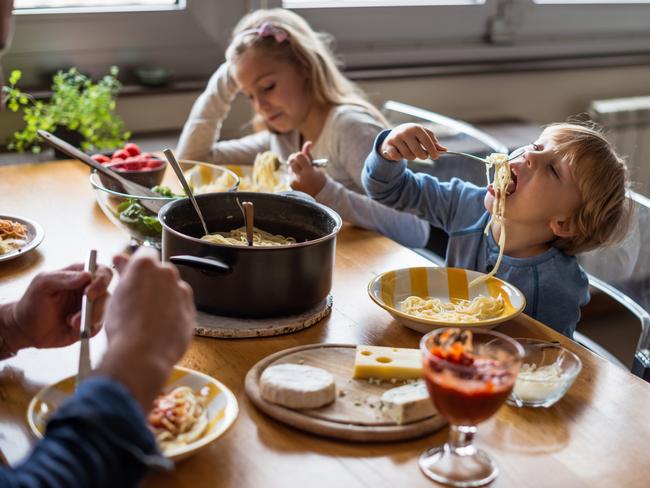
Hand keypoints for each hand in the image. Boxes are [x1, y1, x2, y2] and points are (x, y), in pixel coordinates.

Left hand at [0, 263, 112, 352]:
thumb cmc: (33, 302)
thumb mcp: (42, 284)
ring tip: (71, 323)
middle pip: (107, 294)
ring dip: (89, 319)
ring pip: (104, 312)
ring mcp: (91, 308)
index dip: (102, 281)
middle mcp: (90, 290)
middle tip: (81, 314)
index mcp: (81, 275)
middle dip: (96, 305)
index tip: (89, 293)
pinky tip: (72, 328)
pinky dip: (87, 329)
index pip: (103, 272)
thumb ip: (63, 278)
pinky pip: (98, 327)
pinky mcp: (90, 324)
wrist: (26, 329)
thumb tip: (87, 275)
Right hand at [97, 248, 195, 409]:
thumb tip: (121, 258)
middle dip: (152, 282)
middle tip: (138, 300)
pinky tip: (160, 327)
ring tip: (148, 319)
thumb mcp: (115, 296)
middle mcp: (167, 274)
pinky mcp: (191, 311)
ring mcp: (182, 292)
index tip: (132, 275)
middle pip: (161, 271)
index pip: (145, 253)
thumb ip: (123, 273)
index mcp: (145, 266)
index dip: (138, 264)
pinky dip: (174, 313)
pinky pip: (181, 307)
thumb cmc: (124, 327)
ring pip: (173, 290)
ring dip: (164, 298)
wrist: (142, 355)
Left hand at [288, 141, 326, 195]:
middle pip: (291, 160)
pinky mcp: (290, 185)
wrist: (319, 194)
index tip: (303, 158)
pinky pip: (290, 174)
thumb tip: (308, 142)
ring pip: (290, 167)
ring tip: (302, 172)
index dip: (300, 155)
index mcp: (308, 172)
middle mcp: (300, 177)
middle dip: (294, 159)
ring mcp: (294, 182)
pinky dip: (294, 174)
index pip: (298, 156)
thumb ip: (309, 155)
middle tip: (300, 162)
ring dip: (294, 167)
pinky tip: (301, 179)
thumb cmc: (319, 178)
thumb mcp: (316, 166)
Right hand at [380, 123, 446, 161]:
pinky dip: (399, 158)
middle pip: (418, 151)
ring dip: (411, 157)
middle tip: (423, 156)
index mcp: (416, 128)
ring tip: (409, 152)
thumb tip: (444, 150)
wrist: (393, 134)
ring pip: (408, 156)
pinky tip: (399, 153)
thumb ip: (433, 142)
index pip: (427, 141)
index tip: (436, 157)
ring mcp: (396, 138)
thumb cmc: (413, 136)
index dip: (433, 150)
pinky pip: (397, 157)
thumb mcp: (423, 136)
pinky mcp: (387, 145)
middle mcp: (405, 132)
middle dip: (423, 156)